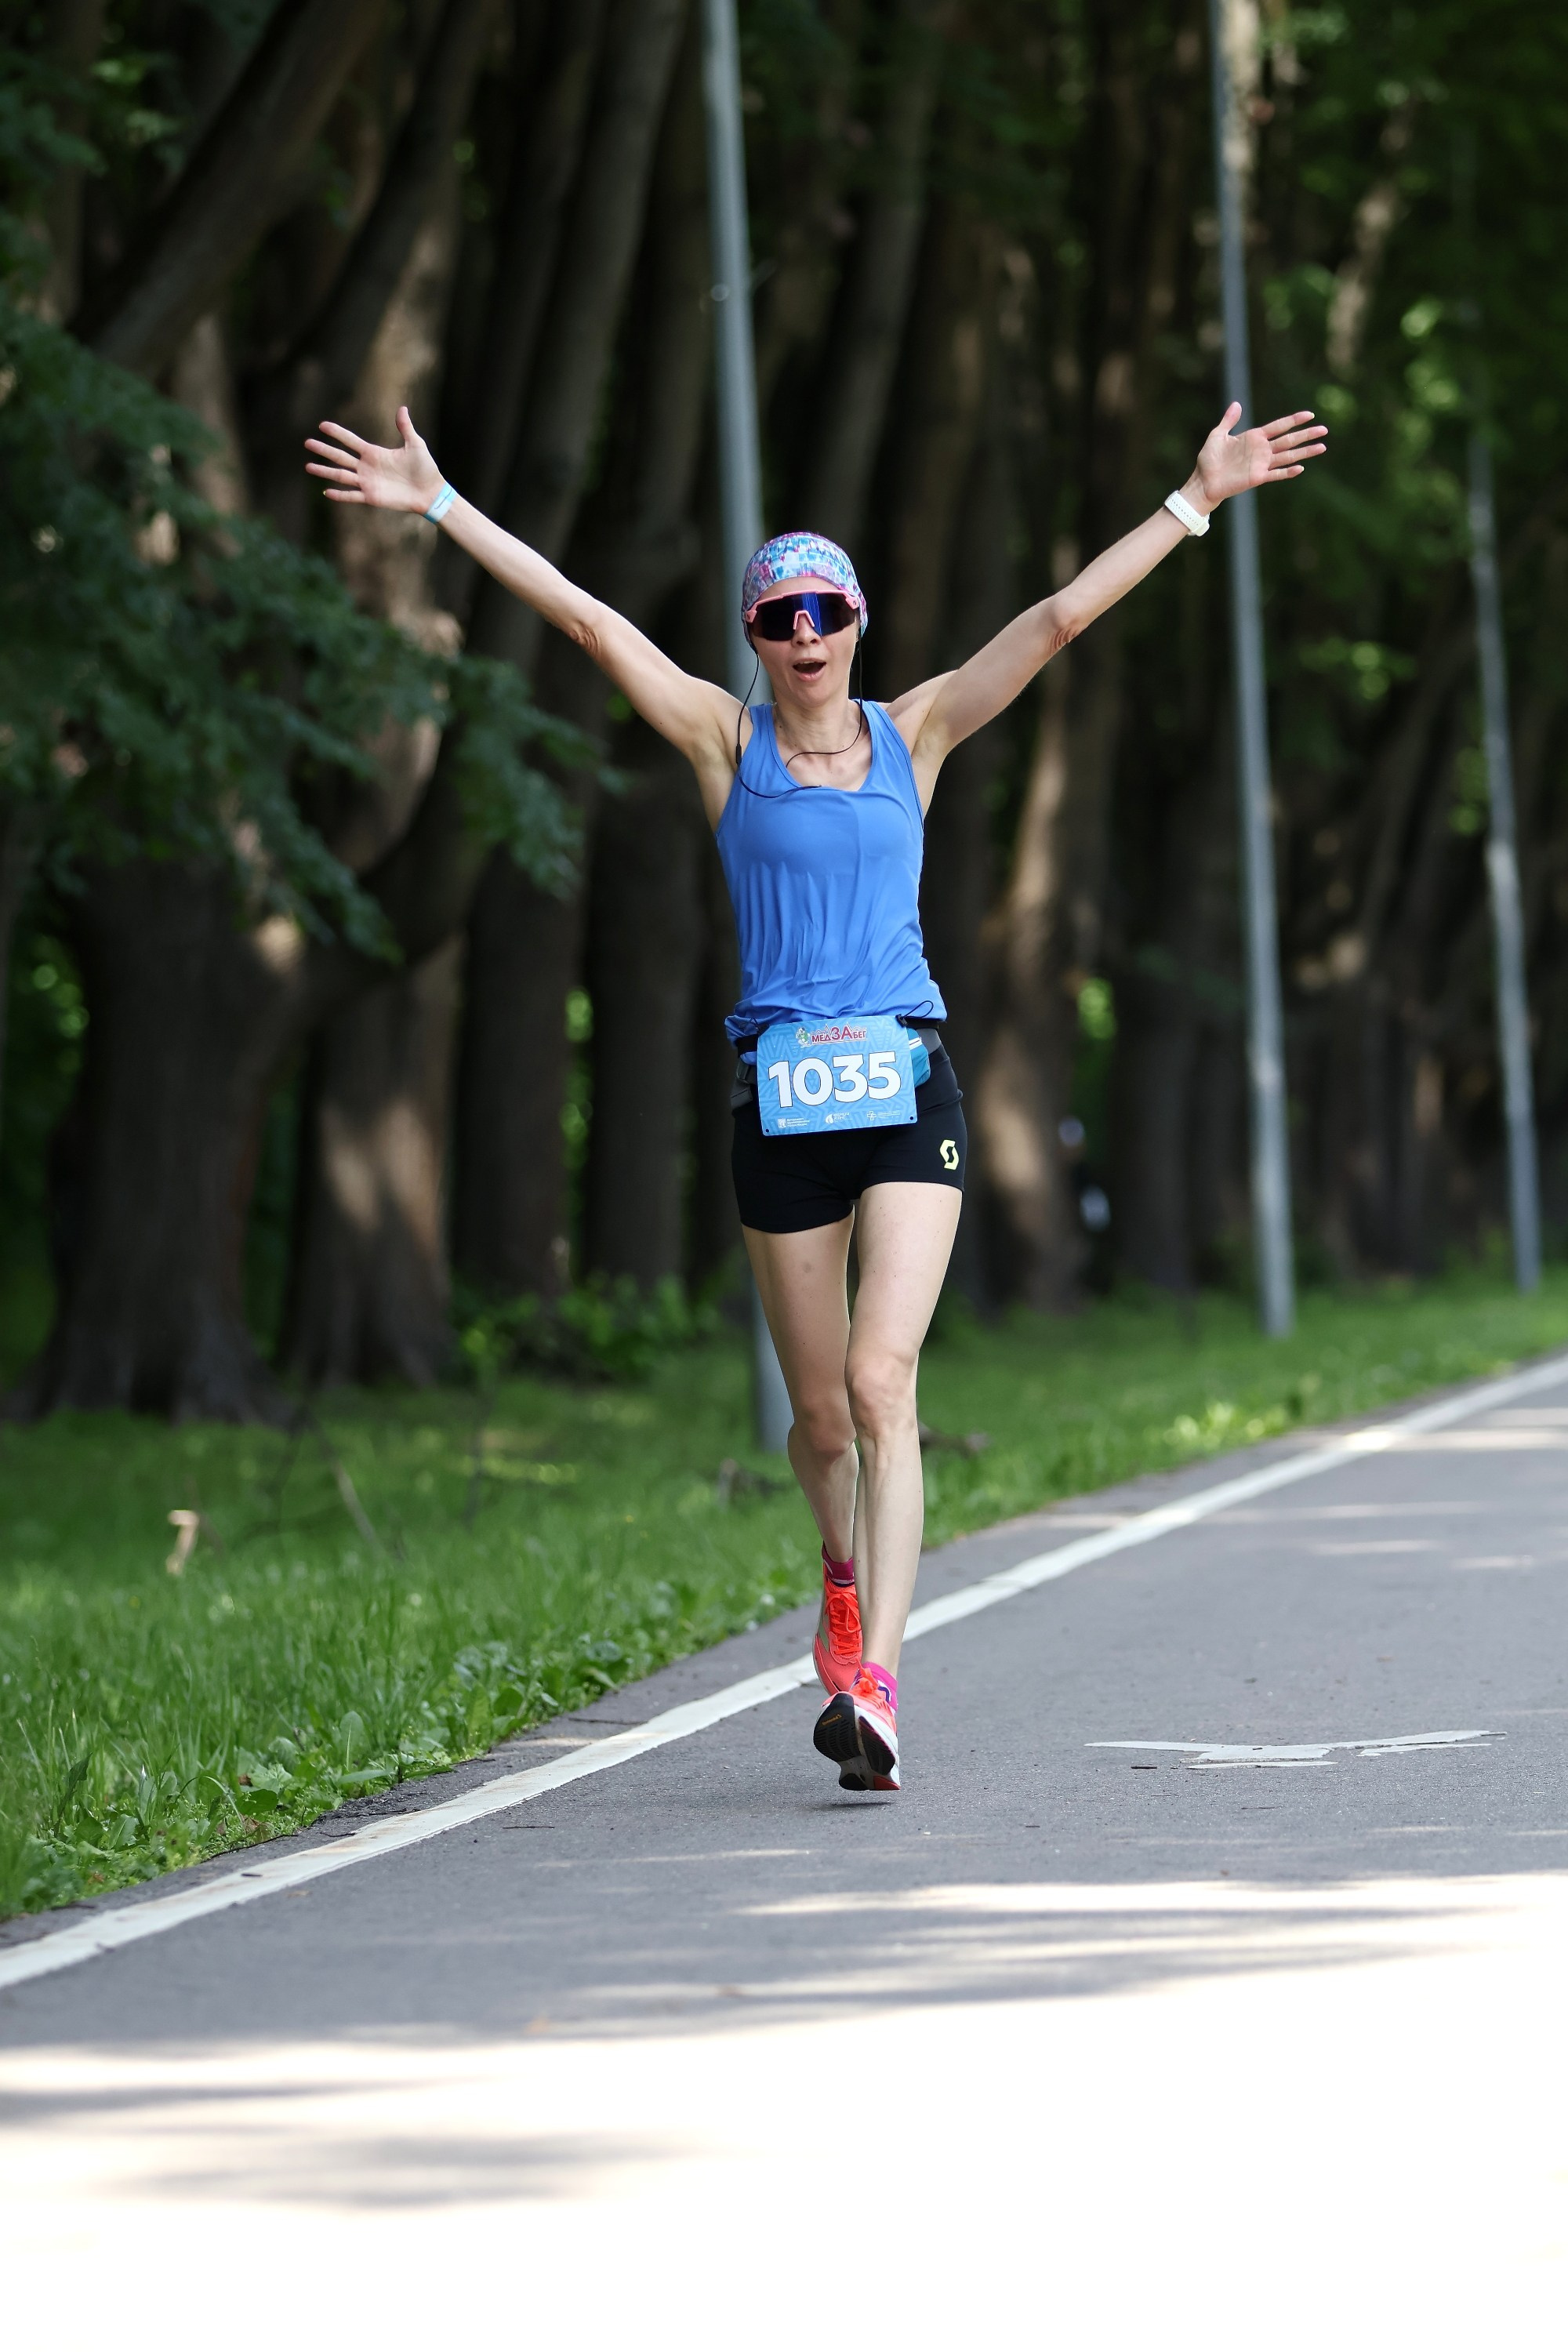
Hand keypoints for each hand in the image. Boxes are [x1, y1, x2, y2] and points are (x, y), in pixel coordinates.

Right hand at [304, 404, 442, 513]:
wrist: (430, 491)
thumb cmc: (425, 468)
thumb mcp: (415, 444)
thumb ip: (405, 427)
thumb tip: (402, 408)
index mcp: (374, 453)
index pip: (350, 441)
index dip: (337, 433)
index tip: (322, 425)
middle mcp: (367, 467)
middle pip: (340, 456)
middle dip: (324, 450)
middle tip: (307, 443)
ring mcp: (367, 482)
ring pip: (341, 476)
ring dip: (325, 471)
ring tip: (308, 466)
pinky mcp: (371, 497)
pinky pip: (352, 496)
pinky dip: (340, 495)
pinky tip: (326, 492)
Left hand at [1188, 401, 1326, 510]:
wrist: (1203, 481)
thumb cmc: (1209, 459)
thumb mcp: (1217, 435)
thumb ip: (1229, 420)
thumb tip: (1237, 404)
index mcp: (1255, 437)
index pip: (1279, 426)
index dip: (1294, 420)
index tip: (1310, 414)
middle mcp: (1262, 450)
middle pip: (1289, 440)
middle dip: (1307, 434)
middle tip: (1324, 429)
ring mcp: (1261, 464)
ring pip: (1288, 456)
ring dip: (1305, 452)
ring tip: (1322, 447)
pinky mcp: (1257, 477)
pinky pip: (1276, 474)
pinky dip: (1287, 472)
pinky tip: (1300, 468)